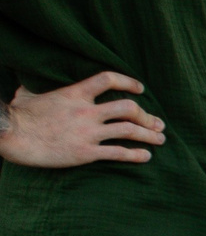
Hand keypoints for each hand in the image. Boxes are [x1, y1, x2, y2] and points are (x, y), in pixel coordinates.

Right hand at [1, 74, 163, 166]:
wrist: (11, 135)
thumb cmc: (17, 115)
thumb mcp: (29, 94)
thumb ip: (39, 89)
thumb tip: (31, 86)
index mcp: (74, 94)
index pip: (108, 80)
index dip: (128, 82)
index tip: (141, 89)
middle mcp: (86, 111)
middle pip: (128, 107)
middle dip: (147, 115)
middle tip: (157, 123)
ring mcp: (88, 132)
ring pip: (129, 130)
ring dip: (149, 135)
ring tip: (160, 139)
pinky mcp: (86, 152)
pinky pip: (118, 153)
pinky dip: (136, 154)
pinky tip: (146, 156)